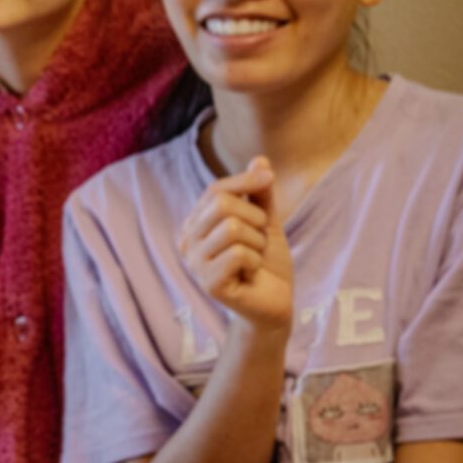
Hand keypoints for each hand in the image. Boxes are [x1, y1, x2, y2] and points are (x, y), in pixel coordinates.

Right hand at [179, 156, 292, 333]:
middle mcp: (187, 242)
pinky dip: (256, 262)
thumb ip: (260, 194)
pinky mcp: (208, 283)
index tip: (269, 179)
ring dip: (257, 243)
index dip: (244, 180)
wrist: (275, 303)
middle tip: (259, 241)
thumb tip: (260, 159)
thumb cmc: (267, 263)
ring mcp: (194, 264)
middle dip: (255, 219)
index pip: (215, 190)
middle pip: (222, 205)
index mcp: (195, 225)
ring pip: (233, 228)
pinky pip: (239, 254)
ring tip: (254, 260)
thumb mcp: (266, 222)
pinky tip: (250, 275)